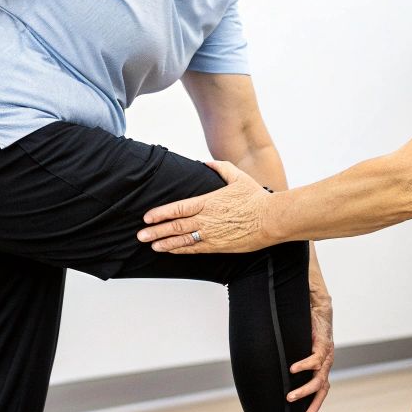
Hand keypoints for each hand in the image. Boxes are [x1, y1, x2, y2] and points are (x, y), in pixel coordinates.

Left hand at [137, 161, 273, 253]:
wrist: (271, 219)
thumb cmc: (256, 198)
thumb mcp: (237, 176)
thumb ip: (220, 168)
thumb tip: (207, 162)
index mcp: (207, 202)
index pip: (177, 208)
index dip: (160, 214)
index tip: (147, 218)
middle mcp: (206, 220)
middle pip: (175, 226)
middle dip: (155, 231)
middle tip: (141, 235)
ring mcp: (211, 234)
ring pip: (182, 240)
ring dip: (164, 243)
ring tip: (151, 245)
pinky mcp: (218, 246)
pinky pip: (195, 249)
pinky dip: (180, 250)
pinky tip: (170, 250)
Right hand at [287, 289, 334, 411]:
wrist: (318, 309)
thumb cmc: (307, 330)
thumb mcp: (300, 350)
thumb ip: (292, 361)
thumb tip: (275, 372)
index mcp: (322, 367)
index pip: (321, 391)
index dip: (314, 406)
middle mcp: (326, 364)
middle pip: (322, 390)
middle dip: (312, 404)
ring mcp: (326, 356)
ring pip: (319, 379)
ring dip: (304, 390)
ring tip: (290, 397)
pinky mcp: (323, 344)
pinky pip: (315, 359)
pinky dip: (304, 365)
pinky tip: (292, 369)